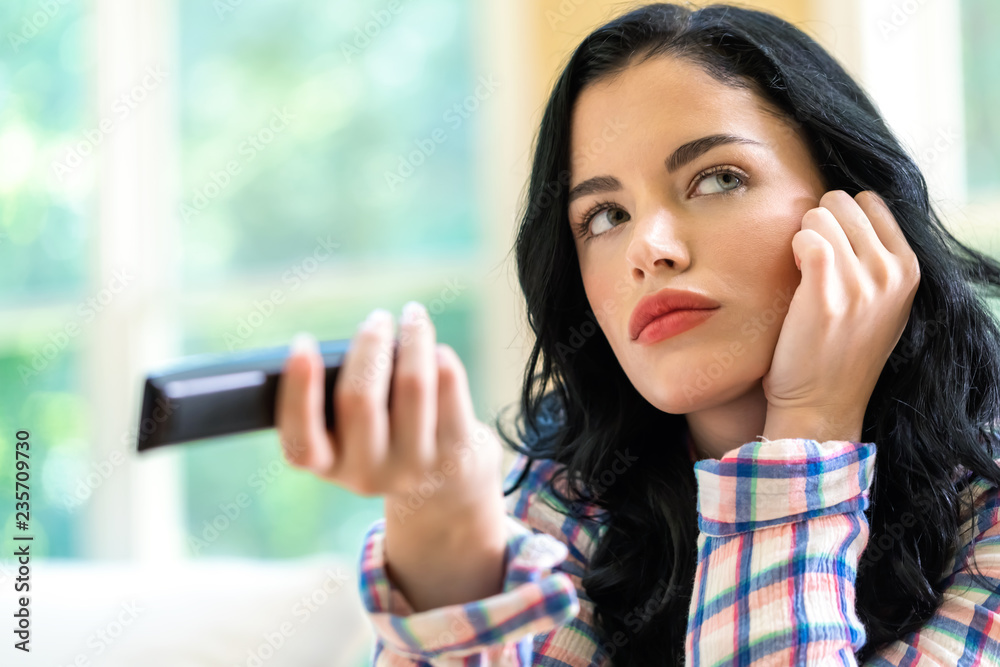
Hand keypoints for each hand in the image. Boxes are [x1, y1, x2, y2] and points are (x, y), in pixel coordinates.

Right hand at [275, 302, 504, 524]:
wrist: (445, 481)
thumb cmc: (384, 432)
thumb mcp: (352, 430)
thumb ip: (342, 396)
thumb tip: (364, 342)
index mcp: (328, 465)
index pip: (301, 440)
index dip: (298, 391)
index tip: (303, 344)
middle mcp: (368, 473)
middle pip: (360, 399)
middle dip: (369, 346)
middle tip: (377, 319)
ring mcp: (413, 467)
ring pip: (412, 385)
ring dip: (413, 339)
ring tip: (412, 317)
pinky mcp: (454, 453)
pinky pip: (448, 388)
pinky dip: (441, 359)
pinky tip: (435, 350)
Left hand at [762, 190, 920, 423]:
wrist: (821, 404)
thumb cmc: (840, 354)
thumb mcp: (881, 306)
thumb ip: (877, 262)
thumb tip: (851, 214)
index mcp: (908, 271)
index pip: (871, 202)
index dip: (841, 219)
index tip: (831, 250)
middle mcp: (891, 273)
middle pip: (841, 202)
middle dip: (818, 224)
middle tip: (811, 264)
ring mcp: (861, 282)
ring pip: (818, 215)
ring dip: (801, 238)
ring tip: (803, 275)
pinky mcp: (826, 291)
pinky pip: (805, 236)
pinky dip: (792, 248)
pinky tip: (793, 275)